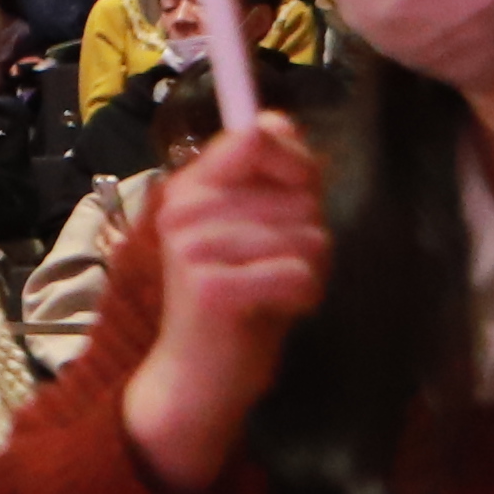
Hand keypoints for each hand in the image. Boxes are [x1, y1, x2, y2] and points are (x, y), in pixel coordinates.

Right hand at [120, 119, 329, 493]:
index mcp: (190, 187)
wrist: (199, 373)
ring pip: (307, 236)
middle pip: (298, 195)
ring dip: (308, 271)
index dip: (295, 163)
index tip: (297, 196)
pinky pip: (297, 274)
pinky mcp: (211, 288)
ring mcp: (192, 248)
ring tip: (273, 291)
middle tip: (273, 268)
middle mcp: (184, 210)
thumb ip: (270, 175)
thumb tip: (277, 120)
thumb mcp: (255, 228)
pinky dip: (303, 296)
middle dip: (309, 235)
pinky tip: (277, 310)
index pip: (256, 139)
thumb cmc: (235, 298)